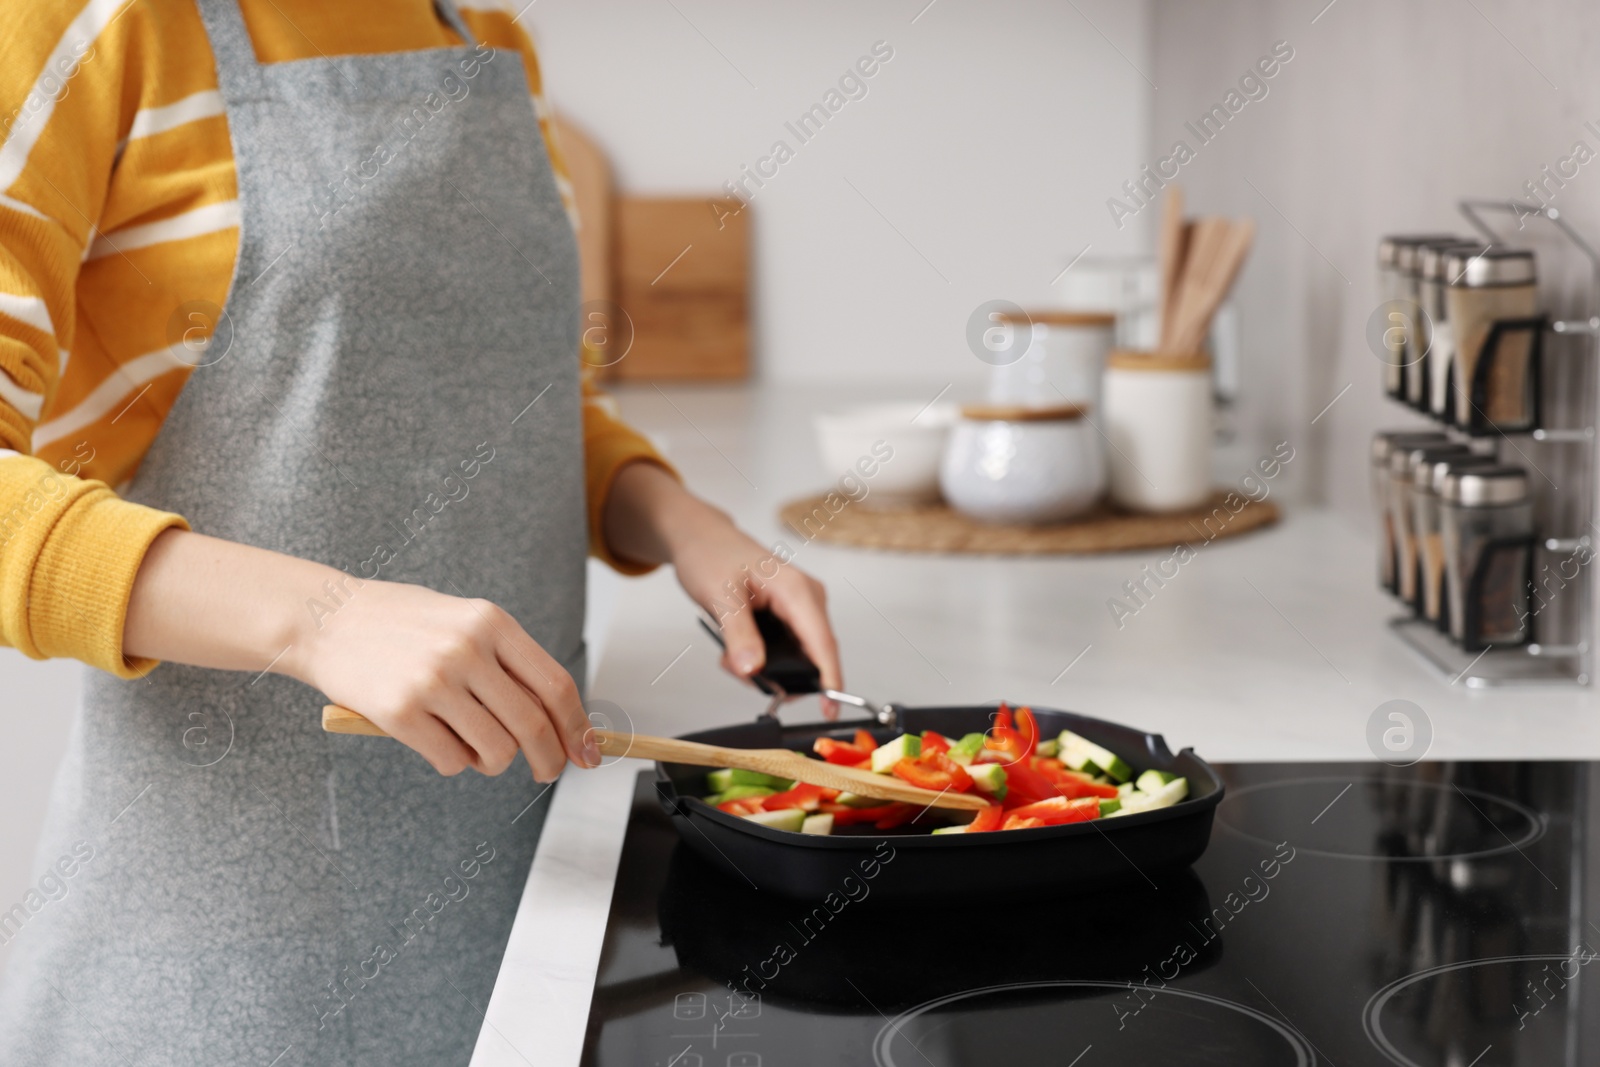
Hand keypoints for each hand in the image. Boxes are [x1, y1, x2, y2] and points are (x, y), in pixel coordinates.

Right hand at [125, 530, 595, 778]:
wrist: (325, 618)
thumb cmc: (402, 624)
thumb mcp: (464, 621)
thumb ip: (509, 662)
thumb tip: (561, 718)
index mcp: (492, 623)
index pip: (555, 685)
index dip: (577, 725)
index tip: (587, 752)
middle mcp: (467, 650)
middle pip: (532, 725)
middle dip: (549, 759)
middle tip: (546, 772)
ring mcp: (433, 681)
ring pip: (495, 751)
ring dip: (493, 762)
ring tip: (472, 744)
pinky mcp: (400, 711)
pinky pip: (452, 761)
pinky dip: (453, 763)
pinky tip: (435, 740)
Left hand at [602, 463, 842, 713]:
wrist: (700, 537)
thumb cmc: (710, 555)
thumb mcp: (720, 598)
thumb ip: (738, 635)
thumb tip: (753, 670)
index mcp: (797, 589)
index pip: (823, 643)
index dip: (829, 680)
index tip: (829, 711)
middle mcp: (807, 597)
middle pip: (813, 654)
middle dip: (781, 675)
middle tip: (738, 671)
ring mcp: (802, 605)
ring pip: (799, 654)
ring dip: (768, 667)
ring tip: (731, 657)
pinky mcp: (791, 612)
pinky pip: (789, 646)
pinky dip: (764, 657)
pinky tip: (737, 650)